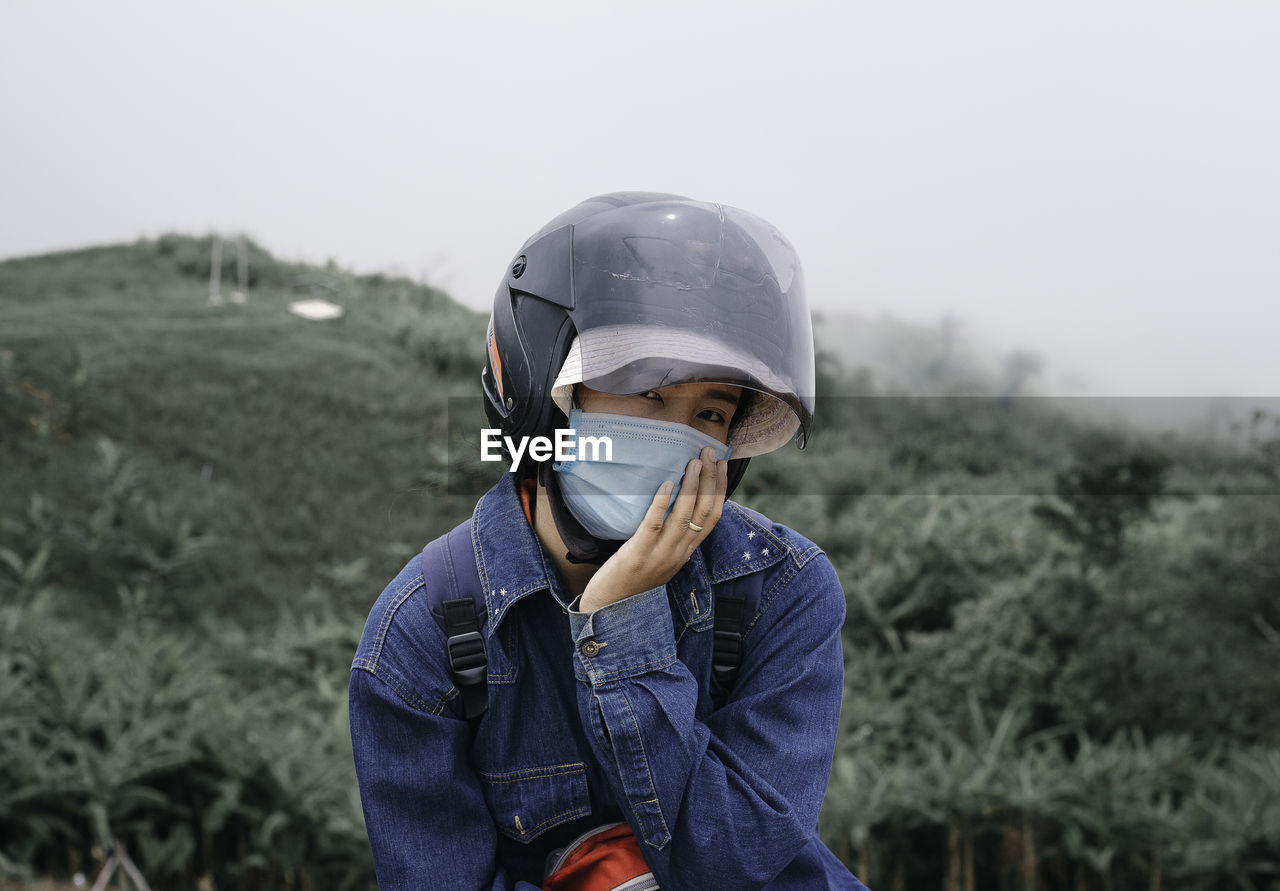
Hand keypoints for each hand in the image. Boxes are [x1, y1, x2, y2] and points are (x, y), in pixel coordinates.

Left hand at [579, 447, 728, 611]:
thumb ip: (672, 539)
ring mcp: (660, 554)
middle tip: (708, 452)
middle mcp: (679, 553)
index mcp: (686, 552)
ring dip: (691, 486)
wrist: (610, 608)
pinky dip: (662, 502)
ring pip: (684, 516)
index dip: (720, 488)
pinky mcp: (639, 553)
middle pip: (704, 512)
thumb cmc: (633, 580)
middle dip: (709, 479)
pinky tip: (666, 483)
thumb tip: (678, 507)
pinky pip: (654, 525)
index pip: (713, 517)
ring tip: (693, 462)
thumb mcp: (662, 559)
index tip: (721, 464)